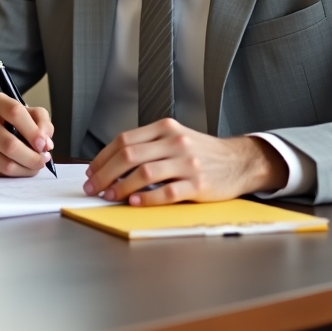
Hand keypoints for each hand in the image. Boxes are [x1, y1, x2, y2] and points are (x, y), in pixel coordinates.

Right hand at [0, 94, 52, 176]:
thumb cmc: (2, 121)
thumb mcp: (23, 111)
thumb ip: (41, 121)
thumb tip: (46, 143)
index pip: (16, 113)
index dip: (34, 131)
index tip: (45, 145)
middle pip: (11, 145)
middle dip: (33, 158)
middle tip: (43, 160)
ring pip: (6, 165)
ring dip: (26, 169)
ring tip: (33, 166)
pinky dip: (13, 174)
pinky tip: (17, 168)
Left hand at [83, 119, 286, 204]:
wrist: (239, 161)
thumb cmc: (202, 152)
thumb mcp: (175, 138)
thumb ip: (148, 146)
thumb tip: (111, 164)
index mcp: (165, 128)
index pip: (124, 140)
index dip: (103, 157)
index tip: (92, 171)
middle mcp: (175, 142)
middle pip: (129, 155)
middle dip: (105, 173)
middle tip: (93, 187)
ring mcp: (187, 162)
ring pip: (145, 173)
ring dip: (121, 186)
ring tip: (110, 196)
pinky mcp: (199, 183)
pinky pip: (168, 192)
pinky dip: (148, 198)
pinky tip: (135, 202)